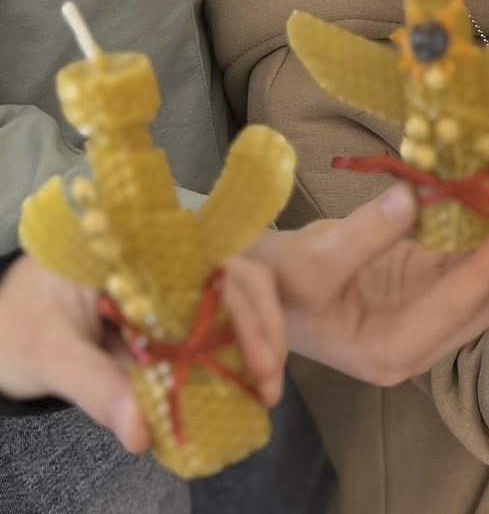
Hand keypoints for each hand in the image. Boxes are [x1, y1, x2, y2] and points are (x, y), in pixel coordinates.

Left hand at [0, 255, 284, 451]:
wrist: (0, 330)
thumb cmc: (16, 326)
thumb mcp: (45, 353)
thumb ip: (93, 385)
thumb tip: (142, 434)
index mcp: (136, 247)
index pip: (209, 258)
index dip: (243, 302)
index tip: (256, 354)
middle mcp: (167, 259)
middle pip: (237, 277)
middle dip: (262, 329)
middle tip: (268, 383)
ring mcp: (174, 287)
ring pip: (238, 300)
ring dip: (259, 343)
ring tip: (265, 391)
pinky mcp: (174, 317)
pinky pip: (216, 329)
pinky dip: (235, 358)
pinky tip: (244, 390)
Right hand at [250, 185, 488, 386]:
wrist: (251, 292)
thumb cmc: (271, 285)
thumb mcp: (311, 259)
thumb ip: (365, 232)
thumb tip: (414, 194)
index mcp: (389, 351)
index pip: (457, 306)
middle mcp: (416, 347)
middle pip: (486, 304)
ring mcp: (423, 323)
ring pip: (486, 288)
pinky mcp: (423, 296)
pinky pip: (467, 269)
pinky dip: (487, 238)